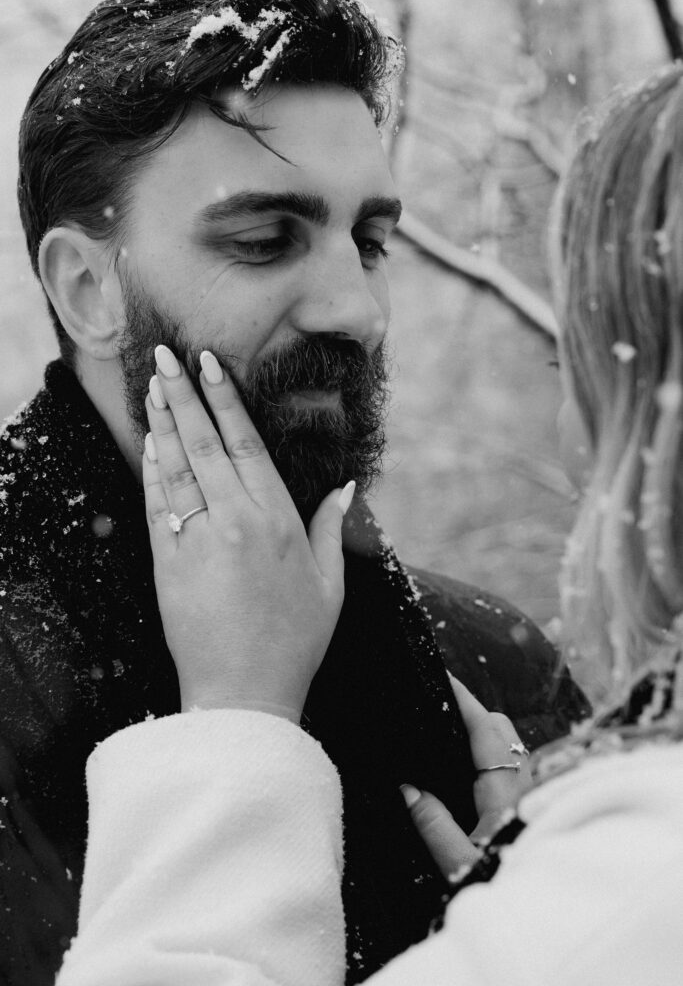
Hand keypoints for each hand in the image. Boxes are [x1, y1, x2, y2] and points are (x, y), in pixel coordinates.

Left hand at [142, 345, 353, 721]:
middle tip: (166, 356)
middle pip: (204, 444)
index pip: (246, 444)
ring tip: (153, 386)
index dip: (225, 400)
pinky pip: (157, 506)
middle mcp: (236, 521)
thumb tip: (344, 485)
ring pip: (175, 467)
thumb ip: (332, 528)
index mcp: (278, 520)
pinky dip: (150, 471)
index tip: (209, 365)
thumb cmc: (295, 640)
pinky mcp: (168, 563)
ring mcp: (198, 540)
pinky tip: (147, 445)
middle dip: (184, 395)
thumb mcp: (330, 583)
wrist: (244, 694)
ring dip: (162, 423)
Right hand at [402, 677, 530, 878]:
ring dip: (485, 734)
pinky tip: (472, 773)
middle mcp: (526, 784)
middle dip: (473, 711)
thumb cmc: (506, 890)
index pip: (484, 728)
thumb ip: (433, 825)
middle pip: (502, 729)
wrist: (552, 919)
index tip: (441, 677)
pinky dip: (493, 755)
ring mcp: (535, 794)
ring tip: (451, 735)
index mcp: (505, 790)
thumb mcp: (460, 864)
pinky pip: (515, 767)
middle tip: (439, 707)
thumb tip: (408, 789)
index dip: (462, 699)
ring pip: (511, 746)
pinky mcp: (536, 808)